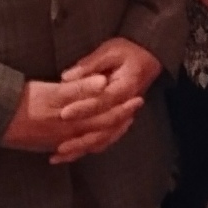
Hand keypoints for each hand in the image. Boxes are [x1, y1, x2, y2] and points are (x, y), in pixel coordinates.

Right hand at [0, 72, 141, 165]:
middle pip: (102, 130)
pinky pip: (73, 149)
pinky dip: (84, 146)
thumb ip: (80, 87)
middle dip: (120, 120)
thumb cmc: (23, 102)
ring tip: (117, 126)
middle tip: (134, 111)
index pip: (106, 114)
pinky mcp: (48, 145)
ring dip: (106, 134)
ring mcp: (60, 142)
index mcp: (75, 119)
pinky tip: (87, 144)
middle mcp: (71, 134)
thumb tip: (104, 83)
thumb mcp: (53, 91)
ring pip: (90, 141)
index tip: (137, 98)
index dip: (123, 107)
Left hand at [54, 37, 160, 161]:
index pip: (103, 102)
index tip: (63, 113)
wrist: (148, 57)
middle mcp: (127, 107)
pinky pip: (105, 139)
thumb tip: (66, 77)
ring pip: (105, 138)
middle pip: (104, 128)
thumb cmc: (128, 51)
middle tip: (59, 145)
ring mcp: (124, 116)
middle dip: (80, 138)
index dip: (83, 109)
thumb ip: (88, 65)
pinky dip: (88, 147)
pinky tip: (70, 155)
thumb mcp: (109, 51)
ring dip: (83, 148)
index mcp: (125, 88)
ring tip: (60, 155)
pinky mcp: (119, 120)